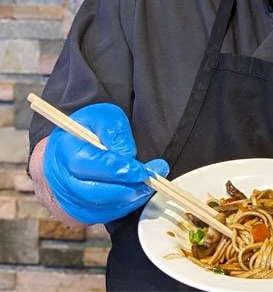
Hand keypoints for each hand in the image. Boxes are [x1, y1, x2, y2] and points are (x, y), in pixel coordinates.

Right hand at [44, 103, 168, 224]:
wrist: (61, 152)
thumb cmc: (84, 131)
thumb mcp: (101, 117)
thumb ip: (114, 131)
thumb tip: (127, 155)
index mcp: (64, 150)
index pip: (92, 164)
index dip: (120, 170)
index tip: (143, 170)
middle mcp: (60, 179)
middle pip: (94, 192)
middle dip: (128, 188)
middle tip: (151, 181)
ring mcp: (63, 200)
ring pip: (98, 209)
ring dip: (127, 200)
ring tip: (146, 188)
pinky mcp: (72, 214)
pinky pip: (99, 217)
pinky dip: (119, 208)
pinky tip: (133, 195)